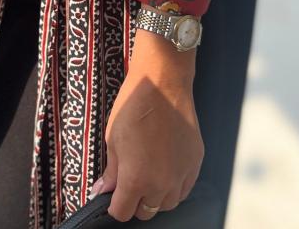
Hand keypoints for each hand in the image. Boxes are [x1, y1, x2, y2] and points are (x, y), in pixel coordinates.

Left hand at [92, 29, 203, 221]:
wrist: (162, 84)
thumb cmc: (133, 107)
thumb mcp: (113, 139)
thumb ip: (111, 171)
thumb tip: (103, 191)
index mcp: (136, 180)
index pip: (122, 213)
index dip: (114, 205)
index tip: (113, 195)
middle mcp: (161, 184)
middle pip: (147, 212)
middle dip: (136, 201)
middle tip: (130, 181)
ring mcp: (182, 175)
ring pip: (167, 203)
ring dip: (156, 195)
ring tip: (149, 173)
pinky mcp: (196, 163)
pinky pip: (184, 188)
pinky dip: (174, 185)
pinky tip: (166, 167)